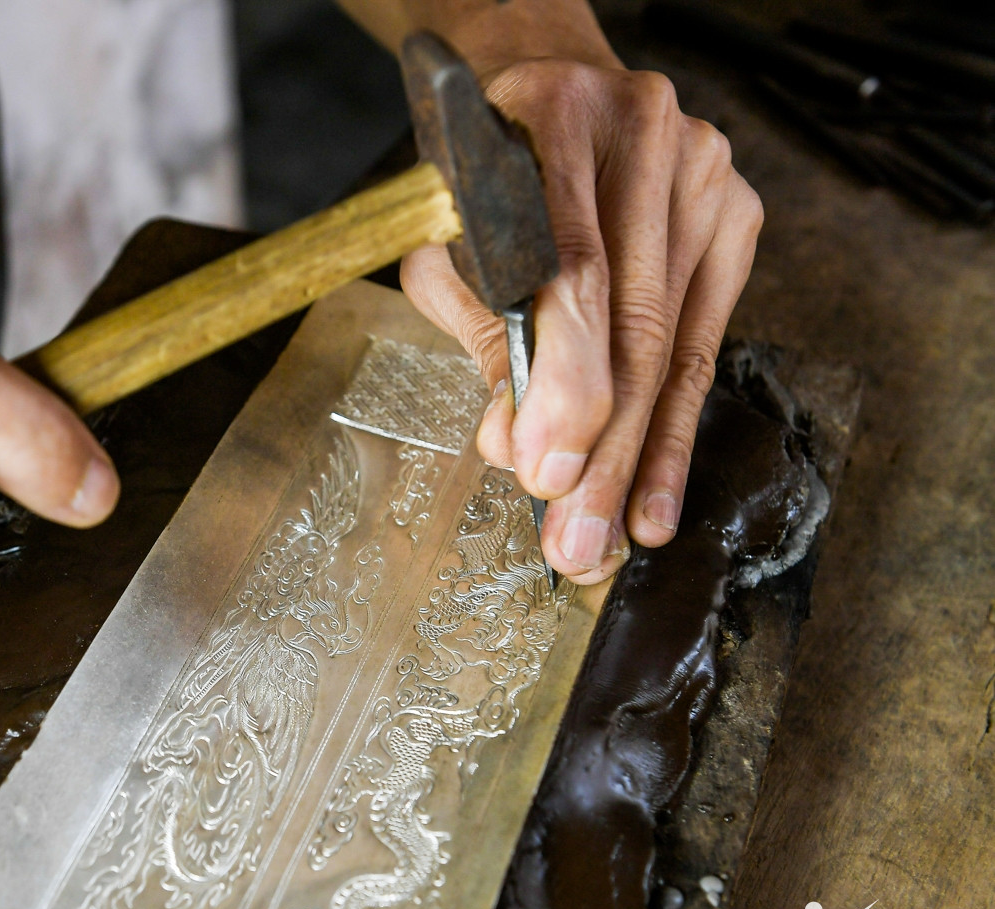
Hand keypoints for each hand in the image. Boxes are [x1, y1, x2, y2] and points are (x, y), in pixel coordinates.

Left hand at [402, 58, 762, 582]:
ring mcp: (704, 169)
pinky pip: (705, 340)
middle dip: (601, 448)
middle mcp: (643, 133)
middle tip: (574, 539)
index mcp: (553, 116)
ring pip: (674, 342)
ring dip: (639, 454)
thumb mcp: (449, 236)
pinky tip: (656, 491)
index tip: (543, 473)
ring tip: (610, 535)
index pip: (573, 269)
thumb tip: (512, 445)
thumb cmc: (485, 174)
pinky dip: (675, 425)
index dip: (562, 383)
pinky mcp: (738, 210)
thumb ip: (480, 331)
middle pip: (633, 321)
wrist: (550, 91)